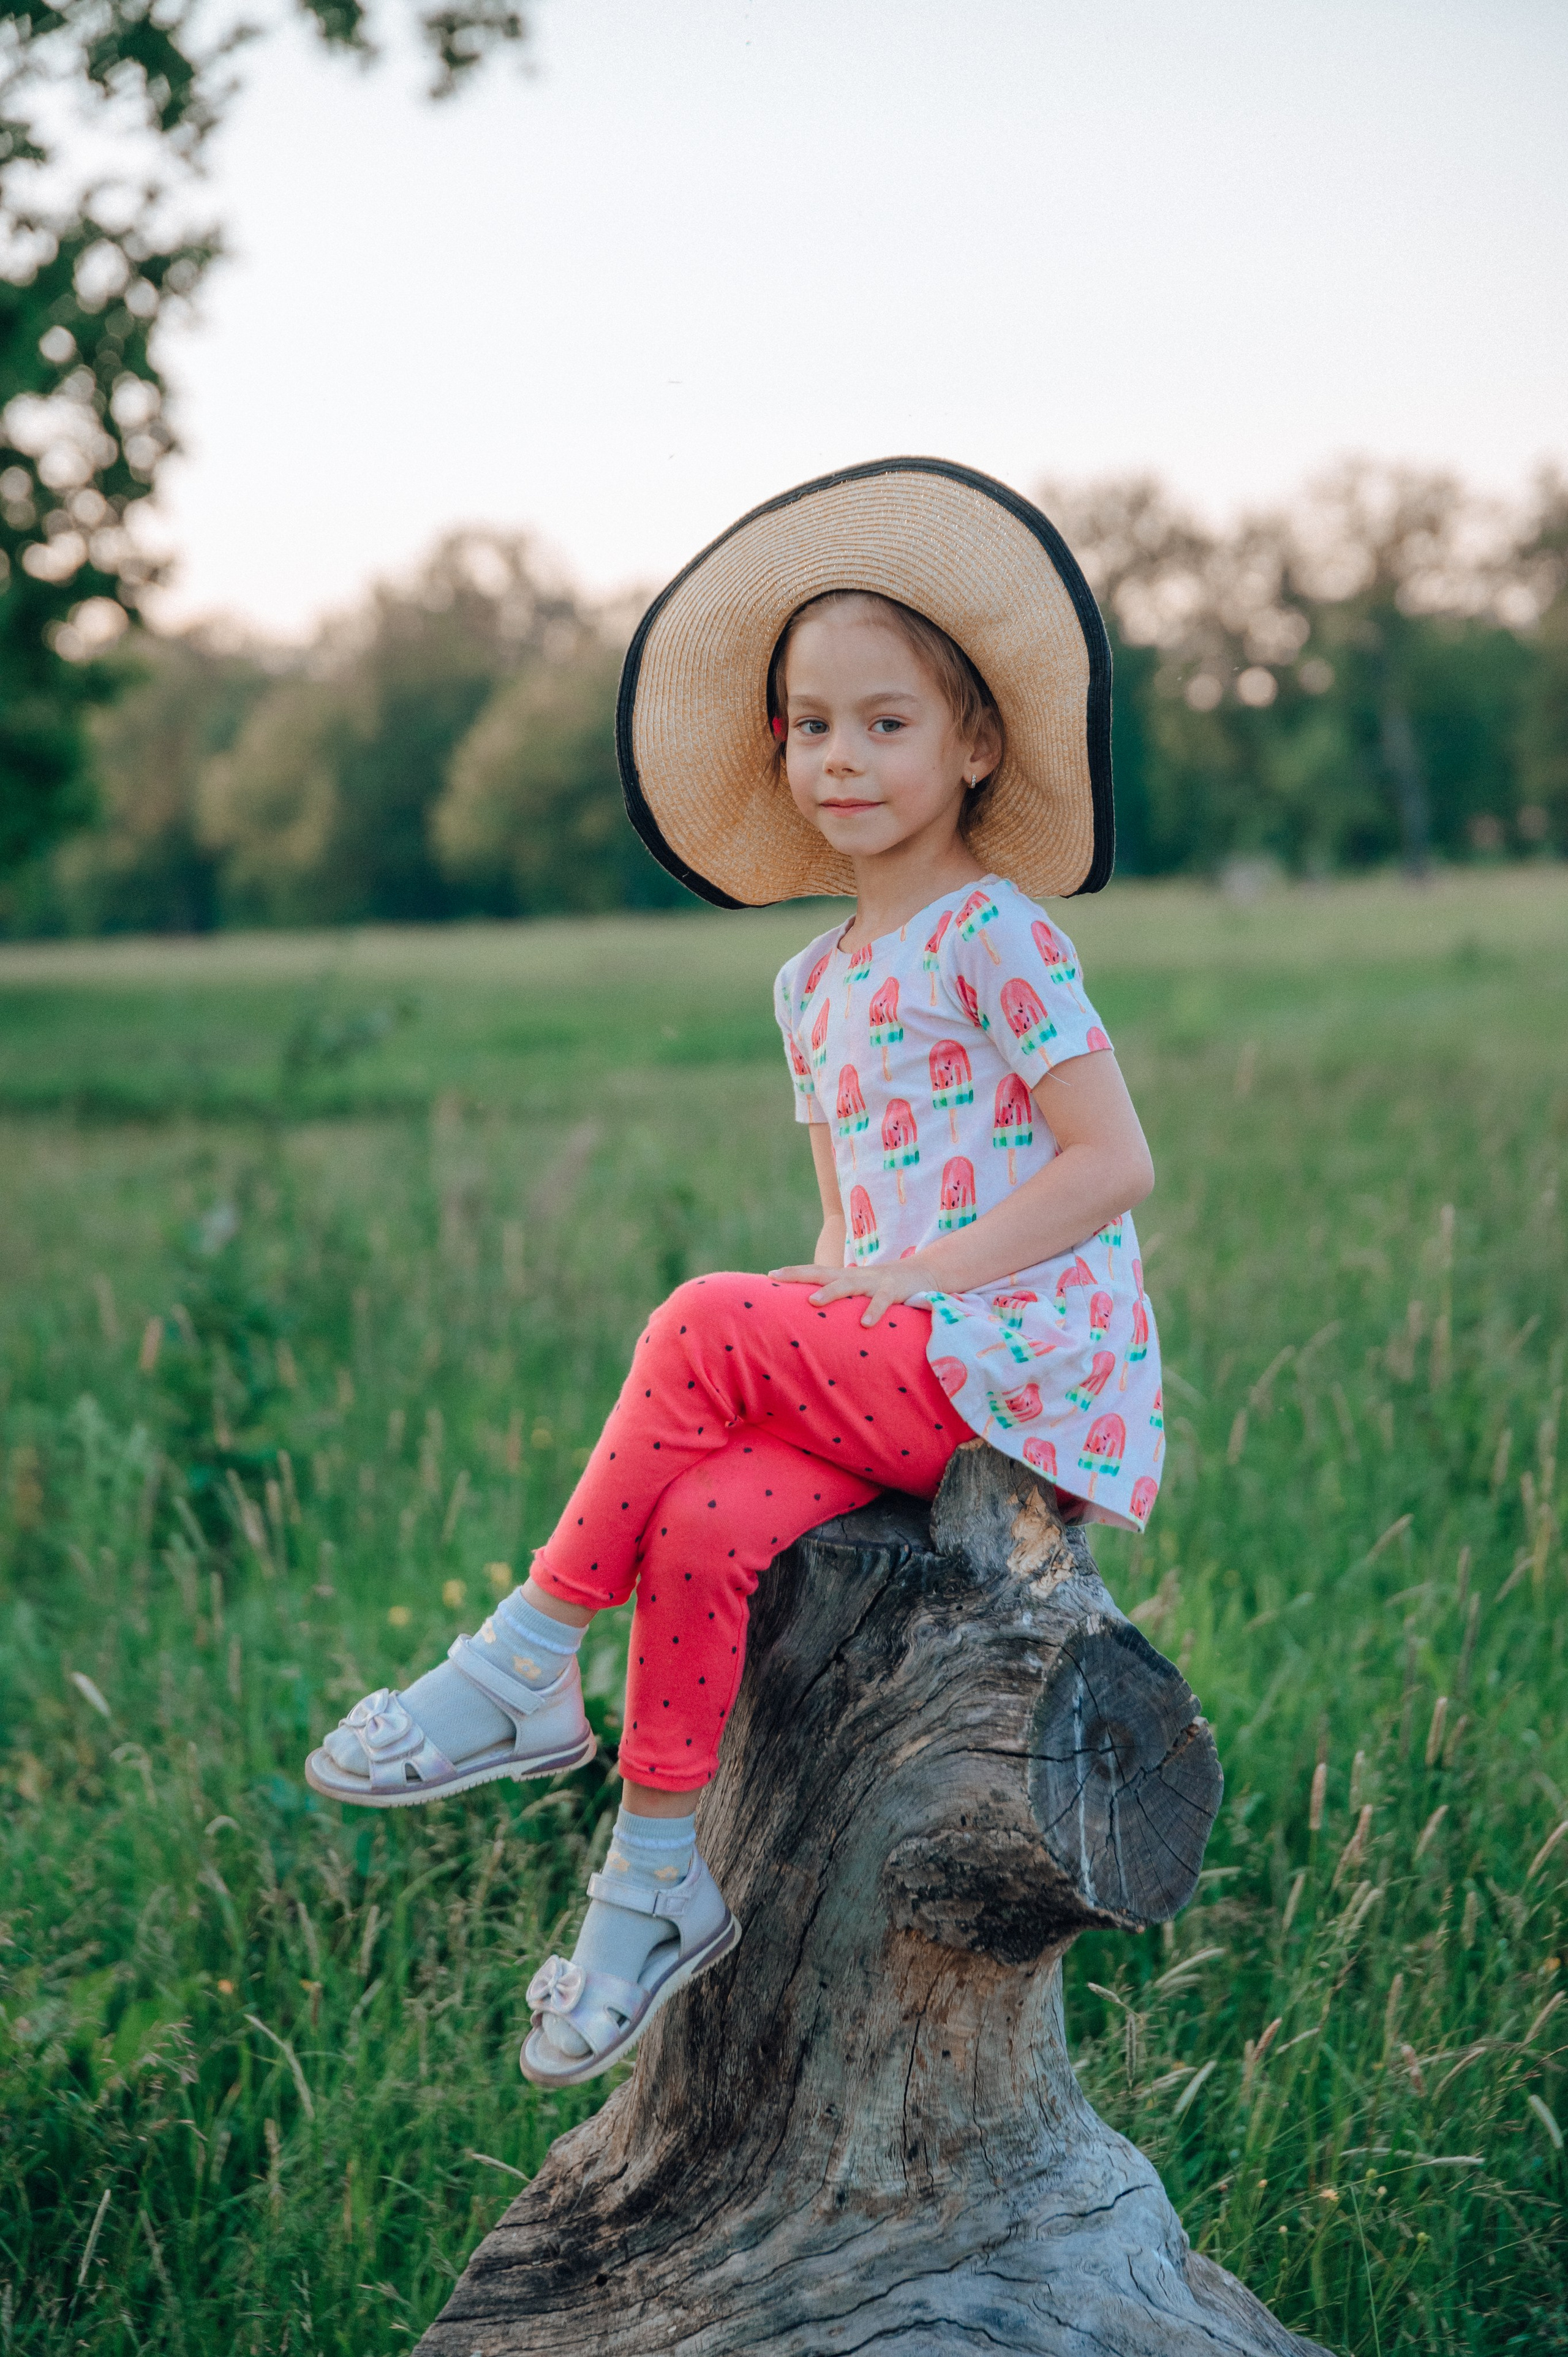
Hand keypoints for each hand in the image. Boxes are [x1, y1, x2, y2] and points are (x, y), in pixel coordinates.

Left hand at [768, 1257, 939, 1327]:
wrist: (923, 1272)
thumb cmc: (884, 1286)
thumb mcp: (859, 1290)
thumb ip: (840, 1298)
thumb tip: (815, 1313)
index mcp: (846, 1276)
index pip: (815, 1271)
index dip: (793, 1272)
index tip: (770, 1275)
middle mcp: (855, 1275)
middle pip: (823, 1272)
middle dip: (799, 1275)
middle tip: (777, 1278)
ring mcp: (874, 1281)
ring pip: (849, 1284)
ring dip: (830, 1292)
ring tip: (813, 1301)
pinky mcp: (893, 1289)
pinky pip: (882, 1301)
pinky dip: (874, 1311)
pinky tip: (865, 1324)